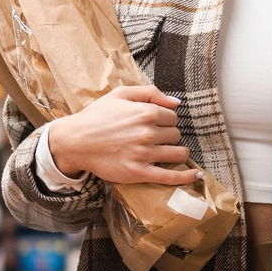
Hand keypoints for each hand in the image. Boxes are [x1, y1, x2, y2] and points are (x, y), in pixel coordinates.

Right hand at [45, 85, 197, 185]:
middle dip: (169, 136)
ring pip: (178, 154)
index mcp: (146, 112)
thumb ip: (150, 93)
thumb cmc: (97, 116)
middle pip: (176, 135)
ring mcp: (144, 154)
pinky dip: (185, 177)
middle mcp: (147, 133)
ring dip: (177, 153)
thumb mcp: (121, 94)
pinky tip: (196, 177)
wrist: (75, 141)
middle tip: (156, 138)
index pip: (173, 117)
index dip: (166, 121)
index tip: (157, 124)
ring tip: (170, 153)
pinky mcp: (138, 172)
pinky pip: (169, 177)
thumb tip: (177, 103)